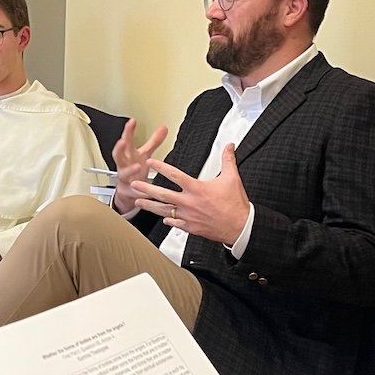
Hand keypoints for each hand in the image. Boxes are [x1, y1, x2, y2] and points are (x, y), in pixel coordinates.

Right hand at [111, 118, 167, 213]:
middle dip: (119, 147)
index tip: (132, 121)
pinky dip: (140, 193)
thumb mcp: (145, 154)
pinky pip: (134, 192)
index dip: (128, 131)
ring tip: (137, 166)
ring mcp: (125, 179)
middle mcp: (124, 166)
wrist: (128, 192)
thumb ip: (154, 141)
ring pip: (124, 173)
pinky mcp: (128, 192)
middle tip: (122, 141)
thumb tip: (163, 128)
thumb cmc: (135, 170)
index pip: (127, 140)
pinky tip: (146, 193)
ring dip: (130, 169)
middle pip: (118, 155)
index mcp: (128, 155)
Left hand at [132, 143, 251, 245]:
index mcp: (197, 189)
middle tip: (134, 185)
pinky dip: (168, 220)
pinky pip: (175, 223)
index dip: (161, 167)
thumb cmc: (235, 205)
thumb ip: (228, 160)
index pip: (174, 175)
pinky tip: (162, 218)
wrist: (240, 227)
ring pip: (164, 210)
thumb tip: (229, 147)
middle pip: (163, 194)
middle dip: (146, 189)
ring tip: (138, 202)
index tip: (151, 162)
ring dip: (149, 205)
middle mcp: (189, 203)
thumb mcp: (232, 178)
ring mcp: (188, 216)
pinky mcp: (191, 227)